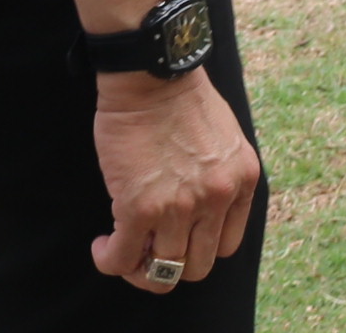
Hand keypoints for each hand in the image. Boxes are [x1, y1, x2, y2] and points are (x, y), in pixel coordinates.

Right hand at [87, 68, 261, 293]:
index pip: (226, 245)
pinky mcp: (140, 208)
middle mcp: (217, 199)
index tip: (176, 238)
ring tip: (121, 248)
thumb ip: (219, 175)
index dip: (196, 248)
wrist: (152, 74)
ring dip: (137, 268)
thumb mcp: (225, 139)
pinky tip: (103, 245)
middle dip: (170, 265)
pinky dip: (110, 259)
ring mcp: (180, 208)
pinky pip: (123, 258)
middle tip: (146, 249)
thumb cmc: (181, 98)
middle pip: (196, 267)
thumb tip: (199, 209)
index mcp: (242, 181)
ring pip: (162, 272)